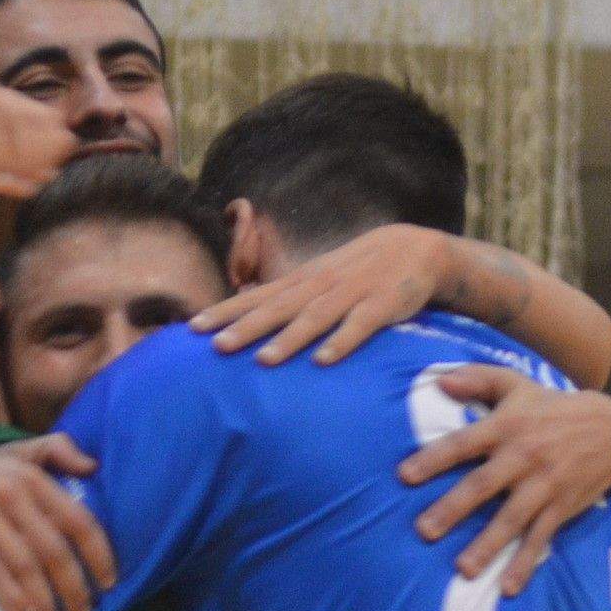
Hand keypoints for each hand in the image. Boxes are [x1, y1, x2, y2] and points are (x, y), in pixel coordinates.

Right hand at [0, 439, 107, 610]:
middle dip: (74, 589)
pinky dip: (13, 600)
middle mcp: (10, 492)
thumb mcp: (9, 453)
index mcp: (29, 475)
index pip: (77, 519)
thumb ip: (53, 450)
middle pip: (54, 550)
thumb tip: (93, 466)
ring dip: (45, 604)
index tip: (108, 582)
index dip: (98, 555)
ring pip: (26, 568)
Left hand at [192, 223, 447, 366]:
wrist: (418, 249)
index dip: (226, 311)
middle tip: (215, 346)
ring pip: (315, 316)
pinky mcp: (383, 305)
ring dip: (289, 338)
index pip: (258, 296)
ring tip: (263, 360)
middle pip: (278, 307)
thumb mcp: (322, 280)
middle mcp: (322, 284)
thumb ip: (290, 299)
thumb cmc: (360, 273)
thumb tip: (249, 323)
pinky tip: (324, 360)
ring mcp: (353, 293)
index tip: (193, 328)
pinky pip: (360, 325)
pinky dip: (342, 341)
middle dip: (246, 326)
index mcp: (304, 281)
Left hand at [398, 366, 610, 590]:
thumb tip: (439, 381)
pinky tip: (507, 587)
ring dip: (487, 545)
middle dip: (453, 508)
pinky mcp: (561, 508)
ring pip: (511, 518)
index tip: (405, 476)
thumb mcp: (518, 384)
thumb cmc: (553, 407)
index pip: (464, 443)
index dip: (434, 458)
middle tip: (424, 531)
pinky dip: (525, 563)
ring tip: (463, 569)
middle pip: (483, 485)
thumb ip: (478, 378)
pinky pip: (540, 538)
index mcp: (507, 426)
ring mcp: (544, 486)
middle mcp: (523, 457)